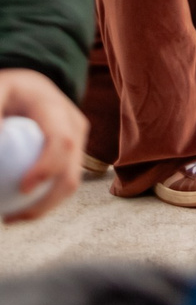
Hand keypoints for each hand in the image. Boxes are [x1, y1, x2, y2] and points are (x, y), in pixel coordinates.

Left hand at [0, 68, 86, 222]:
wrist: (32, 85)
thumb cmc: (9, 91)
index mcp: (57, 109)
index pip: (62, 142)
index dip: (47, 168)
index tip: (22, 189)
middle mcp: (75, 127)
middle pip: (71, 171)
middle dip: (46, 202)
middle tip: (10, 219)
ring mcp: (77, 141)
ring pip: (71, 182)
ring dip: (44, 207)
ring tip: (10, 219)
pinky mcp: (73, 153)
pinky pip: (63, 181)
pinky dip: (43, 200)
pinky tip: (16, 209)